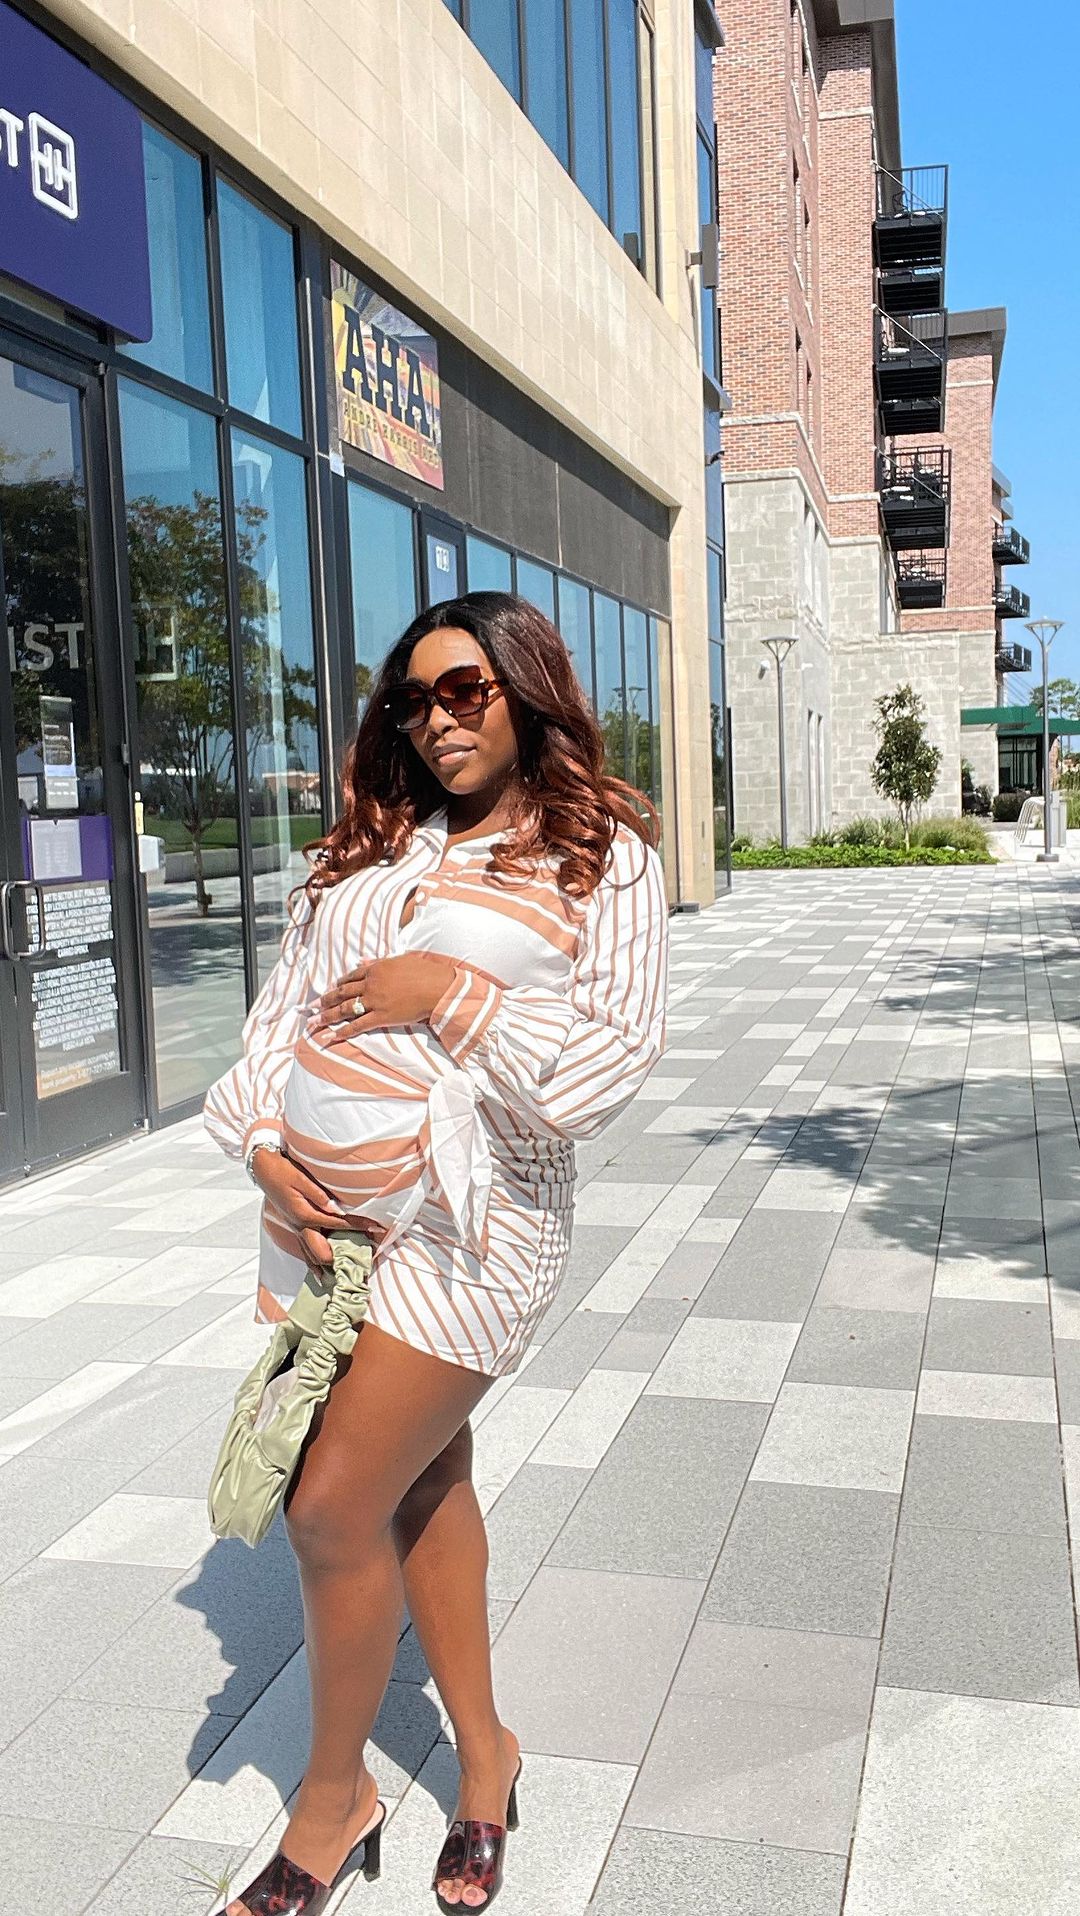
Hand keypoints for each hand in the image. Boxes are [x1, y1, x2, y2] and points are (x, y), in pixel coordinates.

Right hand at [250, 1148, 386, 1267]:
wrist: (262, 1169)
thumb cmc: (282, 1171)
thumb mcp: (301, 1178)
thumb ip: (319, 1194)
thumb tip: (336, 1208)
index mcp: (305, 1215)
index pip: (339, 1224)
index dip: (360, 1226)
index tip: (376, 1228)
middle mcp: (300, 1227)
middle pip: (323, 1254)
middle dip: (343, 1260)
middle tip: (362, 1261)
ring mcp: (296, 1230)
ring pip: (312, 1258)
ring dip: (328, 1267)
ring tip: (343, 1276)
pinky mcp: (294, 1228)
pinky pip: (305, 1252)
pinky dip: (314, 1264)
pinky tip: (320, 1274)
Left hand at [318, 953, 456, 1038]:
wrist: (438, 987)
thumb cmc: (425, 971)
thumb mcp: (401, 960)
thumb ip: (379, 961)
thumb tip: (363, 958)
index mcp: (376, 968)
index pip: (351, 977)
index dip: (338, 984)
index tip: (330, 989)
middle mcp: (371, 984)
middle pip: (342, 993)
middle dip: (325, 1000)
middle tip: (311, 1007)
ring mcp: (375, 1001)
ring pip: (345, 1009)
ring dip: (327, 1016)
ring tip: (314, 1021)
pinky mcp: (382, 1017)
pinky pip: (358, 1025)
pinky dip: (344, 1031)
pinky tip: (332, 1036)